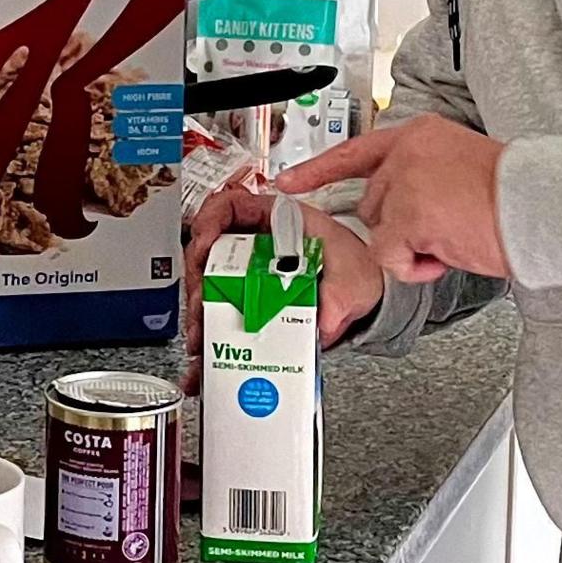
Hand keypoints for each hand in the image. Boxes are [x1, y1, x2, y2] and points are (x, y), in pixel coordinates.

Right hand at [181, 187, 385, 369]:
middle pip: (209, 249)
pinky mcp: (246, 303)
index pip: (231, 206)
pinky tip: (202, 356)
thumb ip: (340, 296)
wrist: (362, 306)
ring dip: (198, 310)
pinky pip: (217, 316)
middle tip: (202, 302)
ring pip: (206, 285)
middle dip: (199, 277)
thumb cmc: (355, 276)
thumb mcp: (353, 278)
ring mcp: (247, 274)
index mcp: (278, 222)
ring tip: (202, 336)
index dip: (210, 219)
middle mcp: (256, 245)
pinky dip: (207, 335)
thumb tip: (325, 318)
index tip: (204, 244)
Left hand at [278, 117, 510, 283]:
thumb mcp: (463, 167)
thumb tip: (405, 206)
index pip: (357, 151)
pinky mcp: (405, 216)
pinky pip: (390, 256)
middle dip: (398, 229)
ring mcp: (403, 183)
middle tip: (443, 232)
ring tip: (453, 238)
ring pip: (380, 233)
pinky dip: (415, 266)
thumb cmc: (516, 196)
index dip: (318, 170)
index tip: (287, 182)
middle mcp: (406, 152)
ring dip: (411, 249)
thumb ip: (426, 176)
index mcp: (420, 134)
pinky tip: (447, 252)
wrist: (541, 206)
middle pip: (371, 204)